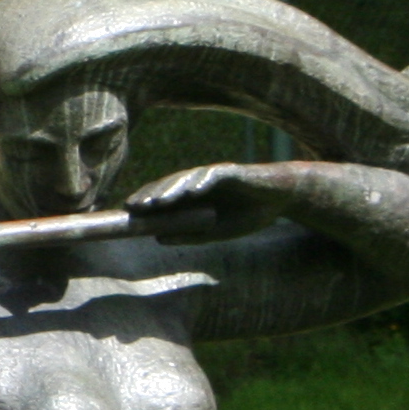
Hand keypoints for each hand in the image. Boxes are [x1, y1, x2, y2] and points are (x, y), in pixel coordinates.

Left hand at [125, 162, 298, 246]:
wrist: (279, 200)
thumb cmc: (247, 215)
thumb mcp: (215, 232)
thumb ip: (188, 234)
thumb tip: (157, 238)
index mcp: (192, 197)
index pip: (164, 197)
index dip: (146, 202)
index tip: (129, 213)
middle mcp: (198, 183)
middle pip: (169, 185)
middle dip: (151, 195)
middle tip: (134, 206)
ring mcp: (213, 175)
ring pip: (187, 179)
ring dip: (171, 189)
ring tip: (157, 202)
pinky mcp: (232, 171)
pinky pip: (213, 175)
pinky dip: (201, 182)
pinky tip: (190, 191)